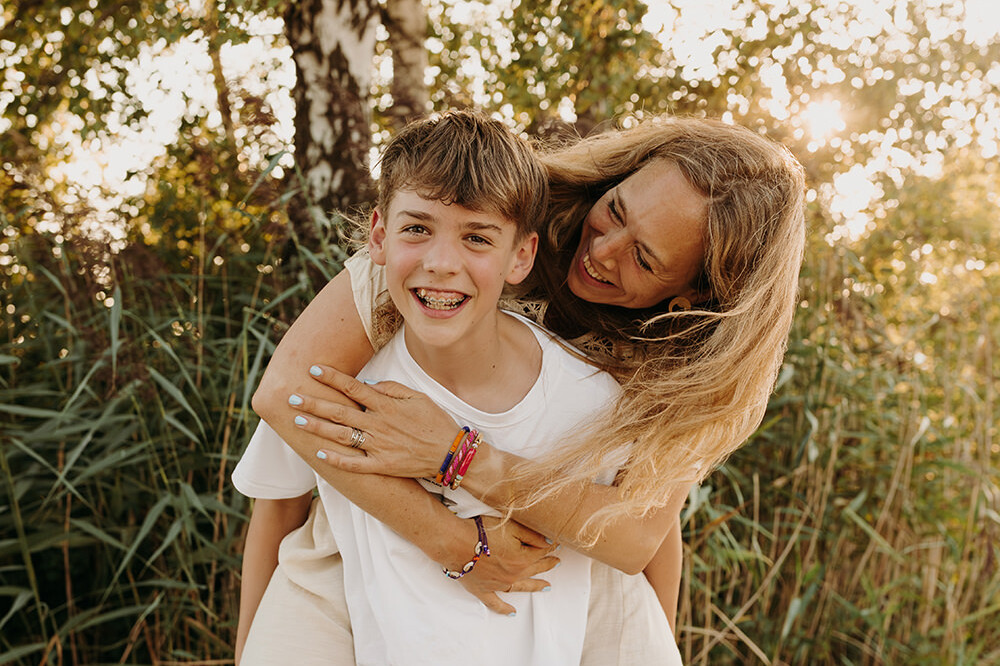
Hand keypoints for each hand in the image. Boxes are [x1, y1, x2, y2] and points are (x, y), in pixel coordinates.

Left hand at [290, 365, 461, 477]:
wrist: (451, 453)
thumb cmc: (435, 422)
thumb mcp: (418, 397)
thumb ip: (391, 389)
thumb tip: (367, 385)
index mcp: (386, 405)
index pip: (353, 388)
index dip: (332, 378)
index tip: (313, 369)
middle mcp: (379, 424)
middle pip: (339, 411)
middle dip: (313, 403)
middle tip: (292, 397)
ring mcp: (379, 446)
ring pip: (341, 436)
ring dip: (318, 428)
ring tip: (299, 421)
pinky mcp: (382, 466)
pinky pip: (355, 464)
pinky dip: (336, 460)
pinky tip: (320, 455)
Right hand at [455, 516, 559, 615]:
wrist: (455, 543)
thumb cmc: (481, 531)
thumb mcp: (511, 526)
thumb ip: (532, 535)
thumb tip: (550, 541)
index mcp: (523, 559)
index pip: (542, 552)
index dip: (550, 547)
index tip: (557, 544)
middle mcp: (514, 575)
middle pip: (535, 569)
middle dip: (547, 565)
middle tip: (557, 562)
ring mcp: (499, 585)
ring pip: (521, 587)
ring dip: (535, 586)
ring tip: (547, 587)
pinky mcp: (483, 590)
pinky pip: (496, 603)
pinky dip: (504, 609)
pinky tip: (512, 613)